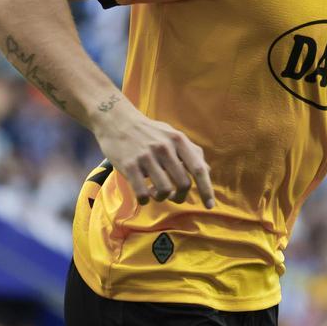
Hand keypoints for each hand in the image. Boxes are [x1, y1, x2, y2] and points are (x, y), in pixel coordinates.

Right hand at [92, 98, 214, 207]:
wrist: (116, 119)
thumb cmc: (148, 130)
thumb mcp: (172, 134)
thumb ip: (190, 151)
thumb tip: (207, 171)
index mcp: (178, 140)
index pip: (198, 168)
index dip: (206, 189)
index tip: (210, 206)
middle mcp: (164, 148)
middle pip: (183, 183)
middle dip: (180, 196)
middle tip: (174, 197)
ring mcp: (146, 157)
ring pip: (164, 191)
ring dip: (162, 198)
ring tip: (156, 193)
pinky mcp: (129, 165)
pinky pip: (142, 193)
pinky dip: (145, 200)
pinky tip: (144, 196)